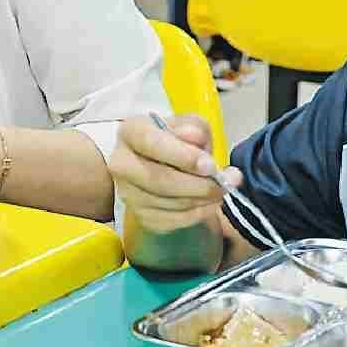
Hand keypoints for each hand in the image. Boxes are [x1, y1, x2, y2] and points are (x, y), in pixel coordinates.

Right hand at [108, 114, 231, 233]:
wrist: (162, 163)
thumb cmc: (176, 141)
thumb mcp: (188, 125)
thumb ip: (193, 128)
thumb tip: (196, 139)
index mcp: (131, 132)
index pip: (151, 143)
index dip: (182, 156)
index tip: (210, 165)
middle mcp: (121, 164)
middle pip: (159, 180)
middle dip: (198, 185)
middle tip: (225, 184)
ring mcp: (128, 193)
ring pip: (168, 203)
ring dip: (201, 200)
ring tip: (220, 191)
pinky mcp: (140, 216)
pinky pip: (171, 221)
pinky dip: (196, 215)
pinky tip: (208, 204)